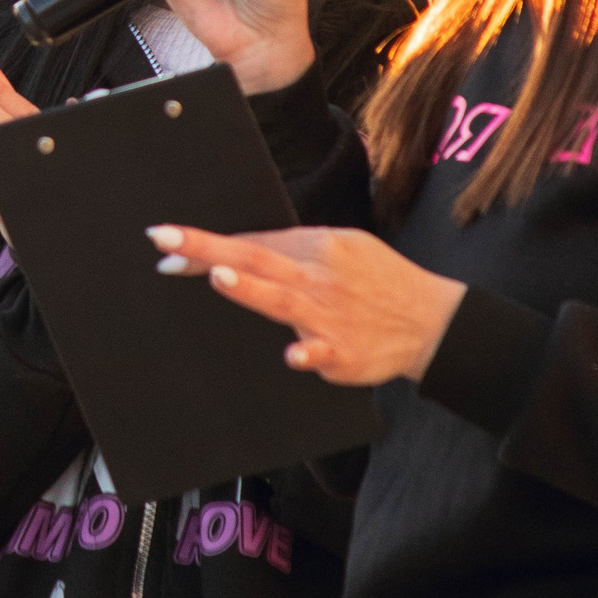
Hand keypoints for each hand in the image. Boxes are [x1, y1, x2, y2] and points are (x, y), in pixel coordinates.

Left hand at [148, 223, 466, 384]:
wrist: (432, 321)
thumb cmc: (380, 281)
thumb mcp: (345, 247)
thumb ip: (297, 249)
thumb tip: (243, 252)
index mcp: (318, 246)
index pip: (253, 243)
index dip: (207, 244)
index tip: (167, 242)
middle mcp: (319, 277)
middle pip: (256, 259)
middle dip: (208, 250)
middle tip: (164, 241)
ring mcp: (330, 316)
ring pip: (283, 299)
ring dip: (250, 289)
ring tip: (217, 278)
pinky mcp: (343, 352)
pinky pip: (322, 353)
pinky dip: (308, 353)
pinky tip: (293, 356)